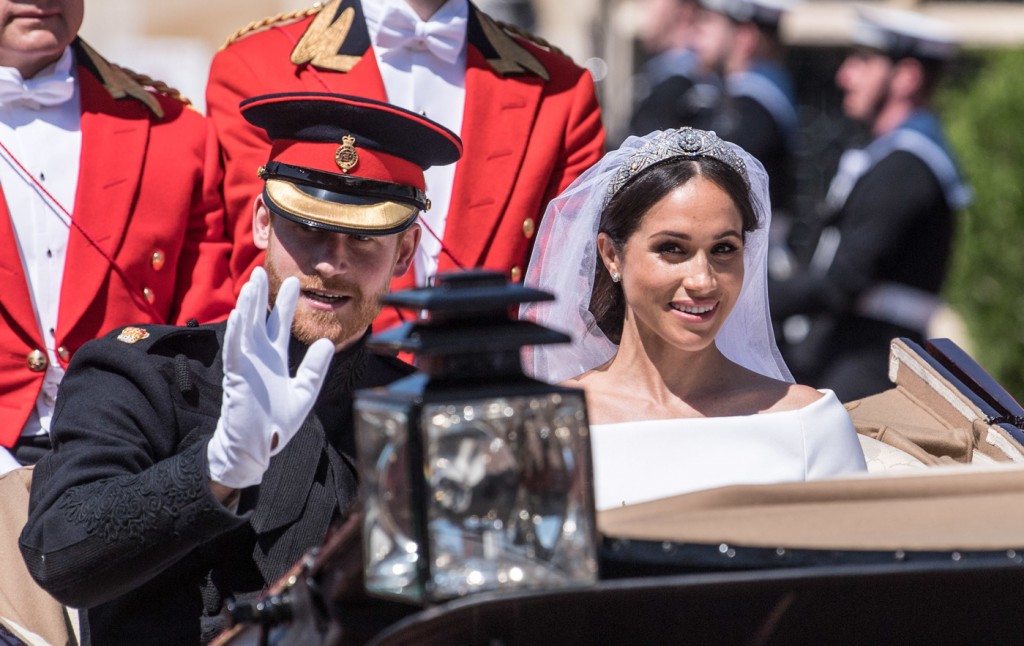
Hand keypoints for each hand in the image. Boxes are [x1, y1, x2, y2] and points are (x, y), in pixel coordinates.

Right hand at [207, 267, 334, 488]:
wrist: (256, 448)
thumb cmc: (275, 424)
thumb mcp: (305, 392)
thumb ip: (316, 368)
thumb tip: (328, 342)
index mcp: (274, 359)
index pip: (280, 325)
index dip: (286, 304)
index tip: (296, 281)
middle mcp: (259, 357)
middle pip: (259, 319)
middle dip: (262, 295)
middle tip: (264, 269)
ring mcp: (246, 365)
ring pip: (245, 329)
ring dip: (248, 306)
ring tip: (252, 282)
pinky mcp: (237, 377)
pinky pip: (236, 350)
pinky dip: (237, 332)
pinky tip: (241, 314)